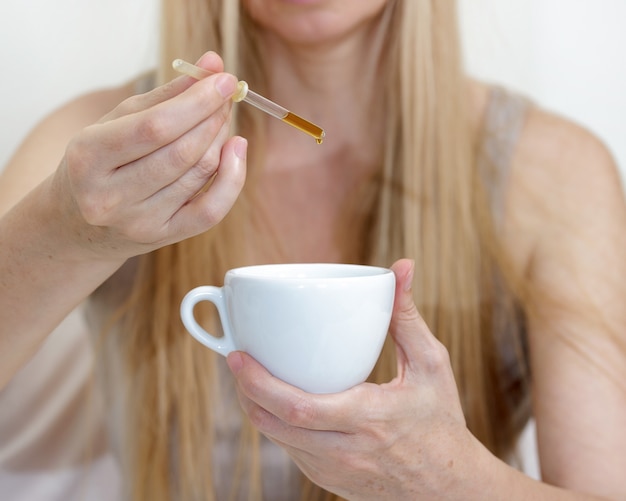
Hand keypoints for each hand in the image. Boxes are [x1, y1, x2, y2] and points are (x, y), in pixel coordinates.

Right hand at [51, 51, 246, 260]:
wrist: (76, 226)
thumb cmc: (98, 165)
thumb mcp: (115, 123)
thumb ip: (164, 95)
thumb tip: (212, 65)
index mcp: (88, 158)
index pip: (155, 127)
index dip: (197, 102)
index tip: (224, 80)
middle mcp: (111, 197)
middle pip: (182, 152)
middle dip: (213, 116)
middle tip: (226, 96)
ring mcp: (138, 222)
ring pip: (199, 174)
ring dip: (220, 139)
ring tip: (221, 118)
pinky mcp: (163, 237)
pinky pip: (211, 210)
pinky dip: (232, 178)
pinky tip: (236, 150)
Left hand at [227, 259, 486, 499]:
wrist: (450, 488)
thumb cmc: (440, 421)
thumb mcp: (431, 365)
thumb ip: (407, 317)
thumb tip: (401, 268)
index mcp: (369, 418)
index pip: (299, 407)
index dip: (259, 383)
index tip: (238, 355)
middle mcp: (346, 452)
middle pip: (276, 425)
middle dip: (246, 391)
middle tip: (235, 359)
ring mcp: (334, 472)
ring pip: (277, 441)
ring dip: (256, 408)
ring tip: (249, 376)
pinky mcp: (329, 482)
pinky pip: (290, 452)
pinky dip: (276, 425)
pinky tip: (276, 402)